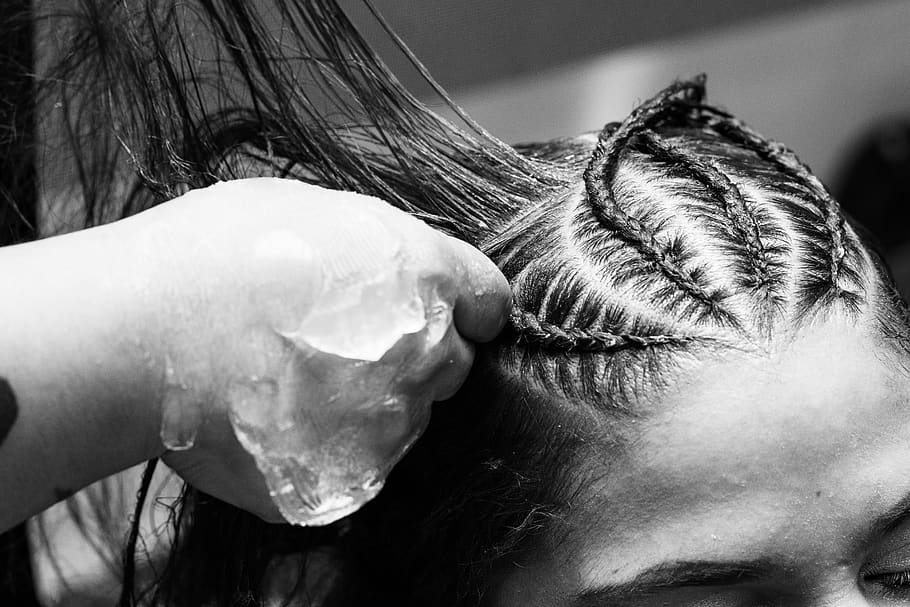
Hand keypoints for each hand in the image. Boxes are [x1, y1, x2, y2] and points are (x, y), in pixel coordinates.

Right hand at [123, 178, 509, 523]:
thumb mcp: (309, 210)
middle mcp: (424, 353)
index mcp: (424, 276)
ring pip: (405, 415)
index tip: (451, 310)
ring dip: (372, 400)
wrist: (144, 332)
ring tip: (296, 378)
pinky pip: (357, 461)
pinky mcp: (348, 478)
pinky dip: (330, 443)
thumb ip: (374, 244)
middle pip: (451, 362)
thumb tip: (389, 265)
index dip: (469, 304)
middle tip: (346, 341)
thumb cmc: (216, 253)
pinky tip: (279, 416)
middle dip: (418, 352)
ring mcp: (388, 424)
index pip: (488, 299)